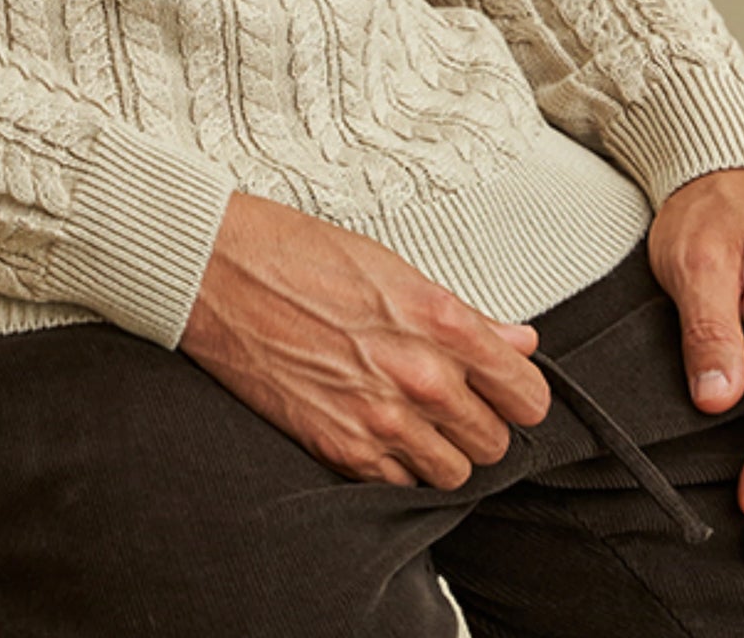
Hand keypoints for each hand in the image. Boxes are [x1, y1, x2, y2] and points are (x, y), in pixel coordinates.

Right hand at [179, 190, 552, 489]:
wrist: (218, 271)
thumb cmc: (300, 254)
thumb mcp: (395, 268)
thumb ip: (465, 318)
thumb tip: (519, 341)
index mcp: (440, 319)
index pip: (525, 393)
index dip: (519, 394)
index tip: (506, 391)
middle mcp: (419, 374)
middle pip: (495, 441)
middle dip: (480, 424)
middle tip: (453, 403)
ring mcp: (380, 418)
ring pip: (455, 474)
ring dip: (441, 452)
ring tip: (415, 420)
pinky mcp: (339, 448)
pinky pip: (400, 489)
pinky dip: (397, 471)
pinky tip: (379, 435)